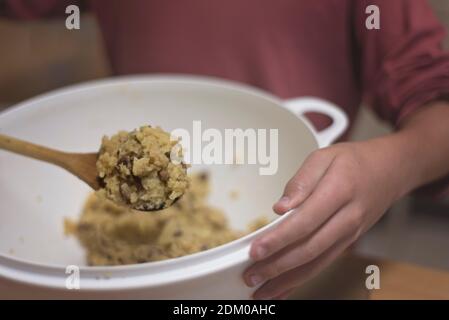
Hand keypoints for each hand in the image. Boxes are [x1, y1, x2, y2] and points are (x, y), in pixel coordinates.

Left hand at [244, 139, 408, 299]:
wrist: (390, 171)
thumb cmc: (353, 161)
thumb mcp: (324, 157)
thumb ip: (301, 181)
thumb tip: (280, 207)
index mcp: (339, 191)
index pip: (305, 221)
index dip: (279, 238)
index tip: (256, 250)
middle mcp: (347, 218)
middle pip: (310, 249)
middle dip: (278, 266)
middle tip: (251, 276)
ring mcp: (350, 234)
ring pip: (317, 263)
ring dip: (288, 280)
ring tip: (262, 291)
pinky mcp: (348, 242)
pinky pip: (323, 264)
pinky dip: (303, 278)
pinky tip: (284, 287)